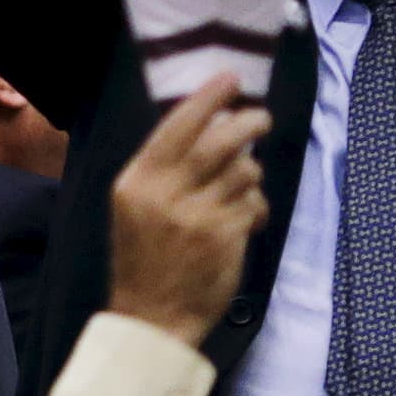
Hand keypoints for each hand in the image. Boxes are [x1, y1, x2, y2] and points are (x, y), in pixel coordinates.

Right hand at [105, 77, 270, 345]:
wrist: (151, 316)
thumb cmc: (143, 260)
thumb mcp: (134, 208)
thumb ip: (162, 171)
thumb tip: (210, 126)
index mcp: (135, 181)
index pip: (175, 126)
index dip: (207, 98)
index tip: (230, 79)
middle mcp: (163, 193)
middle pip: (219, 140)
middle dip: (248, 122)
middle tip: (261, 118)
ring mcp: (196, 214)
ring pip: (243, 170)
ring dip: (251, 173)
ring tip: (242, 188)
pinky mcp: (224, 235)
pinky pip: (253, 202)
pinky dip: (255, 206)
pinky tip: (244, 221)